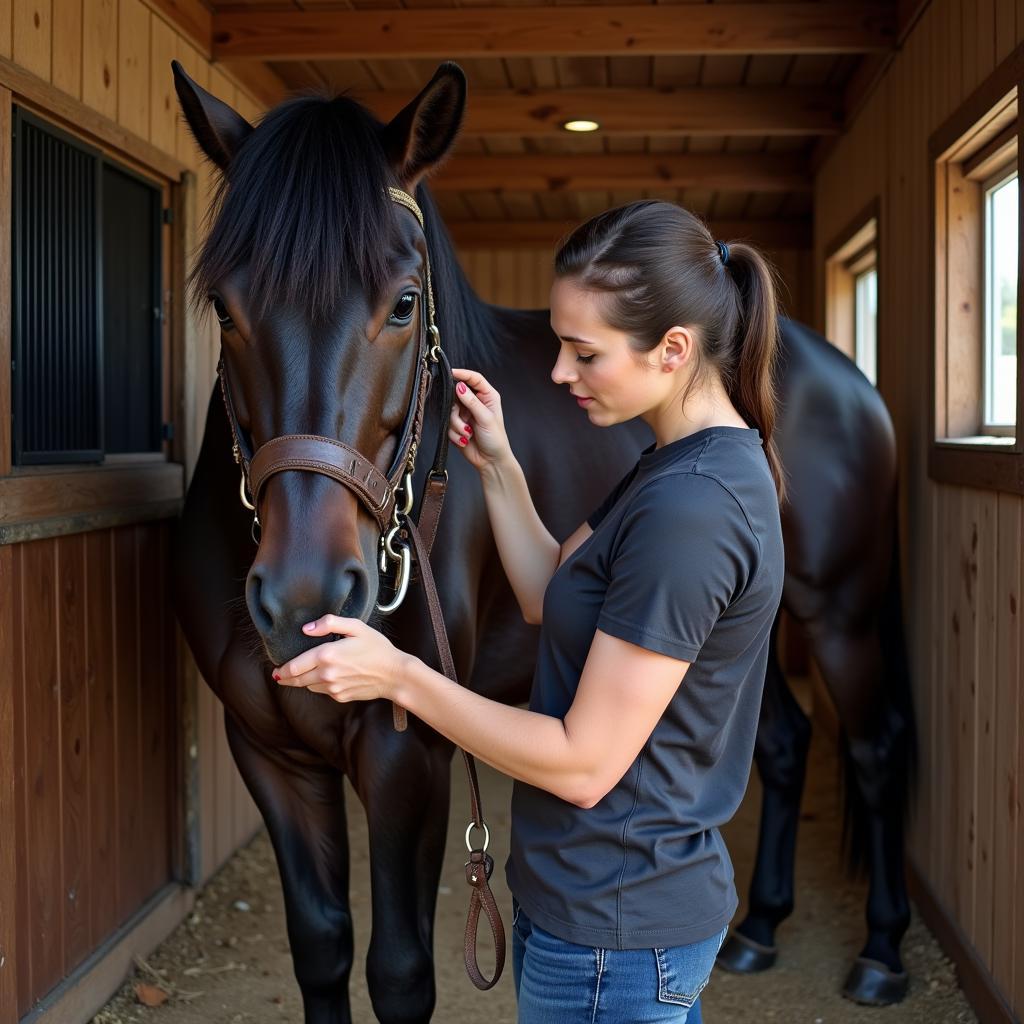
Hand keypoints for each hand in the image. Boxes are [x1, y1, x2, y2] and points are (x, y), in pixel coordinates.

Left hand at [273, 615, 406, 702]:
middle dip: (286, 678)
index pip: (294, 666)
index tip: (276, 669)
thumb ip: (329, 623)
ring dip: (302, 681)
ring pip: (308, 686)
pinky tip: (326, 678)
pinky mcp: (339, 696)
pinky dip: (319, 685)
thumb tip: (306, 628)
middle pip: (296, 680)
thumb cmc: (377, 649)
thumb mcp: (356, 627)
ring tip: (302, 674)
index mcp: (326, 655)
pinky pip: (322, 691)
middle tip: (279, 675)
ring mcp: (332, 688)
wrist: (394, 675)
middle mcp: (326, 674)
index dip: (282, 669)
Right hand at [449, 368, 512, 472]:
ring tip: (467, 434)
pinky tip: (465, 439)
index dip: (462, 374)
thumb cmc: (496, 439)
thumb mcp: (486, 418)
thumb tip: (459, 386)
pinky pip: (448, 425)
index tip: (451, 373)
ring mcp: (465, 414)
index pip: (474, 379)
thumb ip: (472, 401)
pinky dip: (455, 433)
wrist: (491, 461)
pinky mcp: (457, 425)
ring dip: (457, 425)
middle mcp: (475, 403)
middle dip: (457, 409)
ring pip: (450, 412)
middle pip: (456, 394)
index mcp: (487, 396)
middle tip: (463, 418)